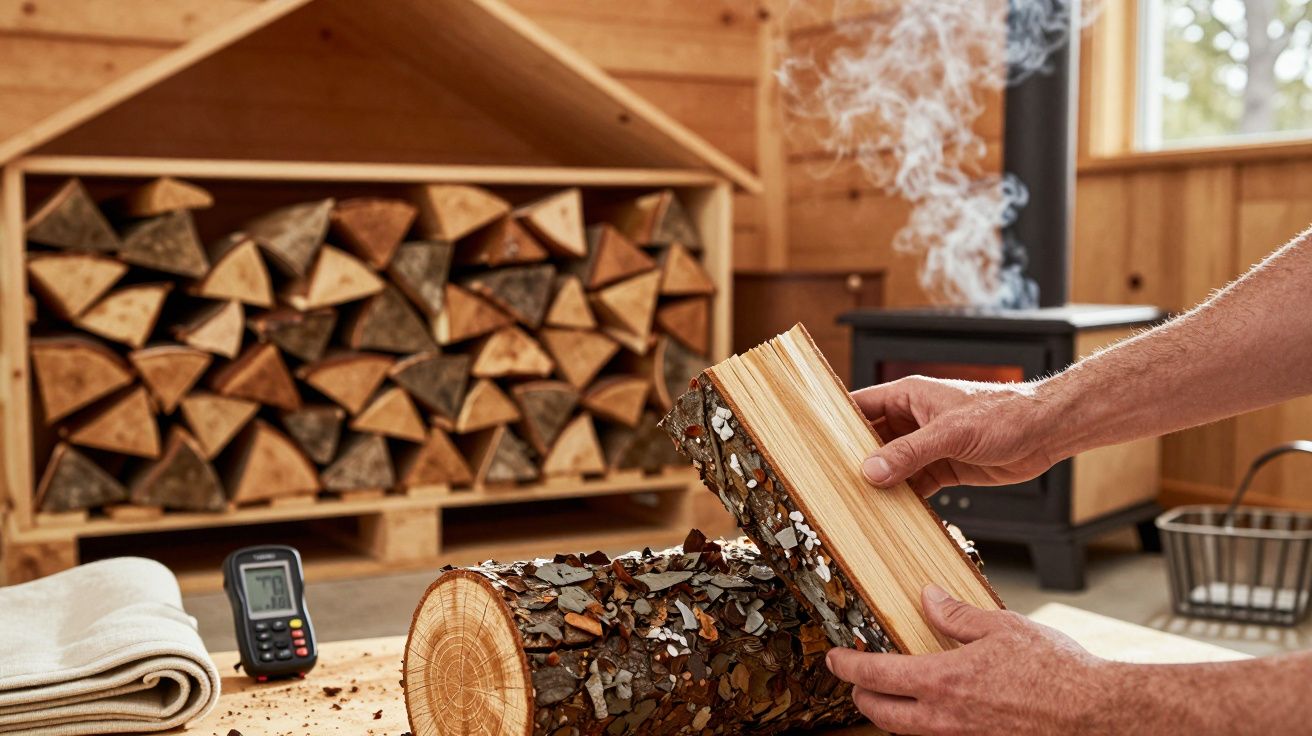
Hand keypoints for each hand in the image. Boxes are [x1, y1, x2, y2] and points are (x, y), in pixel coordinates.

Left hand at [826, 585, 1116, 734]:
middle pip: (880, 713)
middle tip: (857, 681)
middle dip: (861, 696)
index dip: (846, 667)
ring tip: (893, 696)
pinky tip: (938, 713)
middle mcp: (944, 719)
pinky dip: (927, 728)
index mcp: (942, 681)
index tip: (835, 659)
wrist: (1099, 716)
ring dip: (892, 716)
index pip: (874, 676)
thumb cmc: (1057, 672)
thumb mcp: (1002, 626)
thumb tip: (927, 598)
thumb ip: (956, 614)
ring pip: (907, 734)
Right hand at [851, 376, 1061, 495]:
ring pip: (891, 466)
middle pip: (871, 440)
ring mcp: (928, 445)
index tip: (814, 442)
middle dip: (854, 460)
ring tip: (855, 502)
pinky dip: (903, 499)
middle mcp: (913, 419)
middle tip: (831, 481)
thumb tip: (872, 471)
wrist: (1046, 432)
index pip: (860, 407)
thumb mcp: (951, 433)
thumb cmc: (1004, 414)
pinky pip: (914, 485)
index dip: (836, 423)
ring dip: (879, 483)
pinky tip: (891, 513)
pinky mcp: (944, 467)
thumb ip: (909, 452)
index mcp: (908, 396)